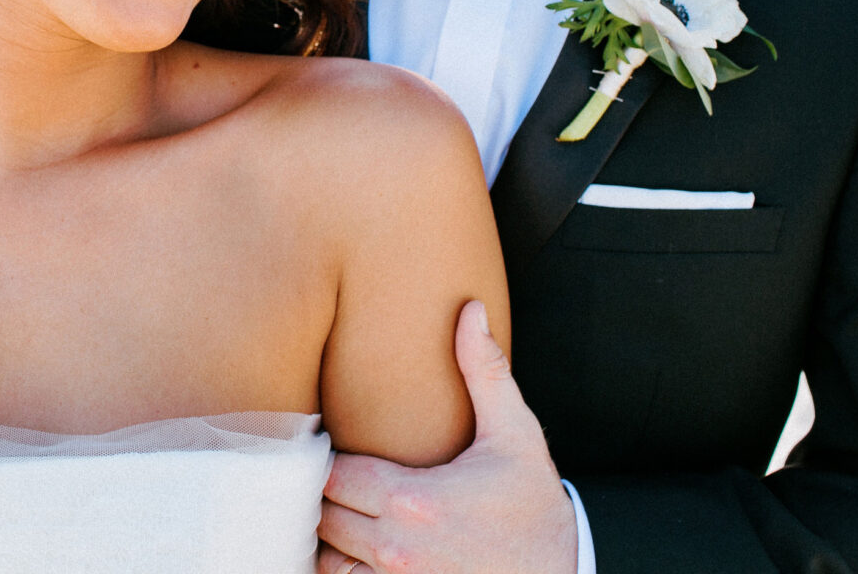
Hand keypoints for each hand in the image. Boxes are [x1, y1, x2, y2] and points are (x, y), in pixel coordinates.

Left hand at [317, 300, 577, 573]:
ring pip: (326, 554)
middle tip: (342, 471)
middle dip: (327, 490)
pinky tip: (358, 545)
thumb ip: (485, 372)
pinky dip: (342, 567)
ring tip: (346, 507)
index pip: (333, 472)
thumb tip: (470, 309)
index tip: (340, 442)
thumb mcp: (515, 436)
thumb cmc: (533, 507)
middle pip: (323, 511)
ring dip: (330, 531)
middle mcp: (397, 547)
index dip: (330, 455)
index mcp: (414, 500)